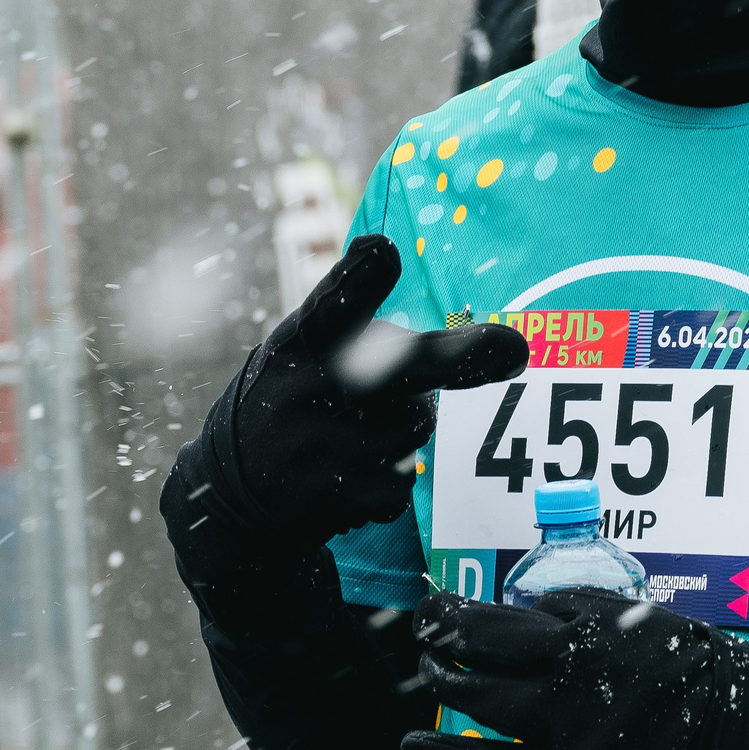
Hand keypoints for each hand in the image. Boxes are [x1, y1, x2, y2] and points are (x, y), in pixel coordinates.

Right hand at [172, 235, 526, 558]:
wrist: (233, 499)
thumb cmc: (293, 404)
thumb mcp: (300, 354)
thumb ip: (368, 336)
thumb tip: (500, 345)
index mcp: (296, 343)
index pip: (330, 303)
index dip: (358, 277)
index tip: (382, 250)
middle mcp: (305, 389)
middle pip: (403, 366)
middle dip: (464, 356)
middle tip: (515, 349)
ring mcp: (321, 446)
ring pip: (416, 425)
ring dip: (404, 427)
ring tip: (354, 437)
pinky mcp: (335, 496)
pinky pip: (402, 480)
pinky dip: (389, 478)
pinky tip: (348, 477)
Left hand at [401, 588, 748, 749]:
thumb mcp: (683, 633)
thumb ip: (619, 627)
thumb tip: (557, 619)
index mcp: (615, 626)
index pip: (535, 608)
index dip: (496, 612)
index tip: (470, 608)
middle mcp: (586, 669)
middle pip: (495, 642)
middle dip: (451, 628)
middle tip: (425, 620)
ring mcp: (578, 727)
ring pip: (489, 698)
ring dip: (450, 680)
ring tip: (427, 666)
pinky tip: (413, 742)